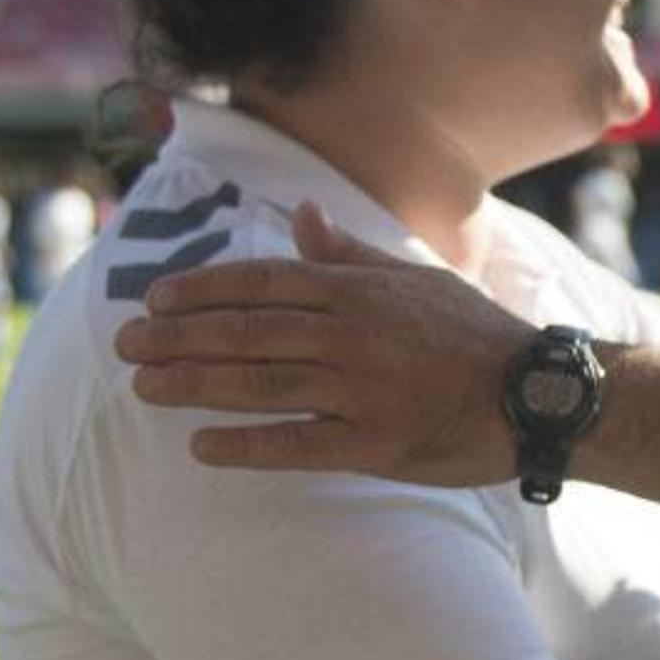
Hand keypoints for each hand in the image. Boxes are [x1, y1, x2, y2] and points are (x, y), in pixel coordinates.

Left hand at [112, 201, 527, 484]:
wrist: (537, 394)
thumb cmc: (473, 333)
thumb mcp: (414, 278)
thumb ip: (350, 253)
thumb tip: (303, 214)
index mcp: (357, 290)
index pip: (261, 282)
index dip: (201, 290)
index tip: (154, 301)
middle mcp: (351, 334)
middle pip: (245, 331)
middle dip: (176, 339)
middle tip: (123, 347)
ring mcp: (360, 390)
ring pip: (257, 383)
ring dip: (193, 384)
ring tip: (144, 388)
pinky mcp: (373, 444)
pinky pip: (294, 445)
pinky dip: (244, 444)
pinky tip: (201, 445)